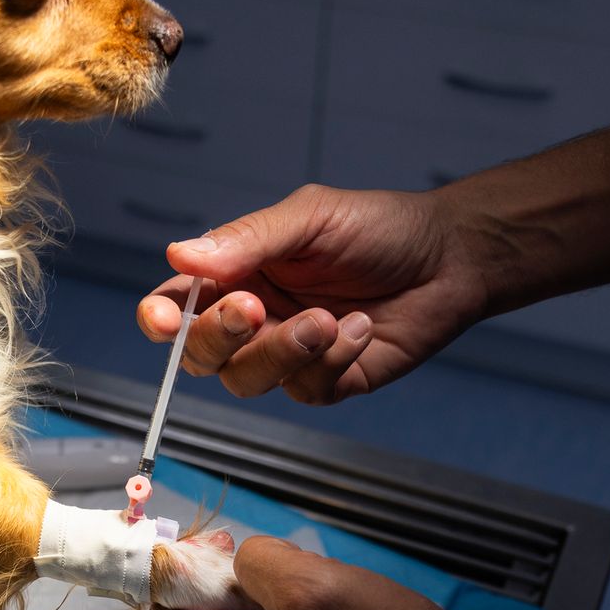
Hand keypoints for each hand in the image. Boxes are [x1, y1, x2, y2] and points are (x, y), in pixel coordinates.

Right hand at [136, 184, 487, 403]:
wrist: (450, 257)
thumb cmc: (379, 228)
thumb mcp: (310, 217)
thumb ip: (247, 239)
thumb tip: (179, 255)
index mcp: (237, 274)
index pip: (175, 306)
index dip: (159, 319)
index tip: (164, 320)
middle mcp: (255, 320)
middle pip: (201, 355)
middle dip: (221, 337)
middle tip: (257, 308)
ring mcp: (289, 355)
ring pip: (247, 382)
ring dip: (282, 352)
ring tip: (328, 319)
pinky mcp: (329, 382)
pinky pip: (305, 391)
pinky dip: (332, 360)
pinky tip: (362, 329)